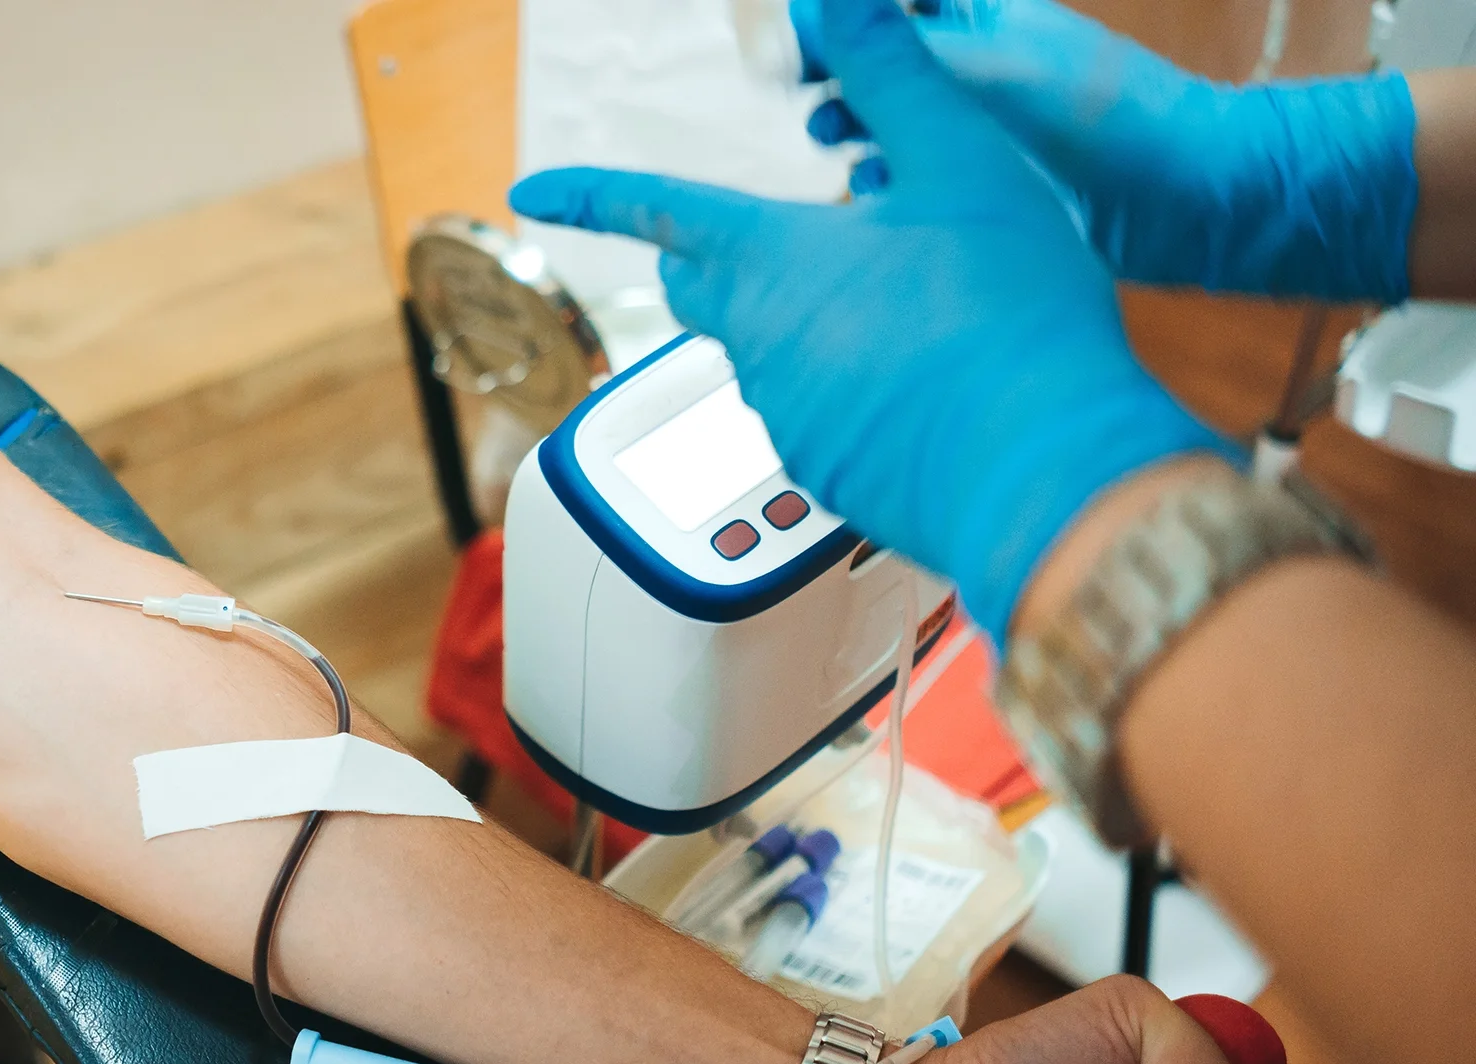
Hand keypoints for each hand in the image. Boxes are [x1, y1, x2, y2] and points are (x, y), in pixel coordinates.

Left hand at [509, 0, 1227, 636]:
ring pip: (764, 351)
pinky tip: (917, 383)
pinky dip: (846, 389)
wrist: (1041, 466)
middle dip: (703, 258)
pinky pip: (814, 416)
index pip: (655, 210)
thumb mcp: (960, 162)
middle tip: (739, 242)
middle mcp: (755, 339)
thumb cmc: (1008, 314)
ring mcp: (783, 414)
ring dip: (803, 322)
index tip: (535, 191)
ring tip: (897, 307)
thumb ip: (891, 77)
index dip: (591, 194)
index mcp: (770, 257)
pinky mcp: (821, 473)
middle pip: (698, 288)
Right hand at [792, 0, 1418, 302]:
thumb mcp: (986, 72)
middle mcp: (983, 63)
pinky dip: (892, 183)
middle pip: (883, 53)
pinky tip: (878, 198)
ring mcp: (987, 126)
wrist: (1194, 205)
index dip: (840, 17)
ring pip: (894, 115)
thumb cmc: (1106, 124)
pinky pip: (917, 176)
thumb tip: (812, 21)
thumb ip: (897, 52)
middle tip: (811, 98)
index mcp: (989, 16)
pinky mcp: (991, 185)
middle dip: (840, 73)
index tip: (800, 45)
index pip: (896, 6)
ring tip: (838, 146)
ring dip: (857, 127)